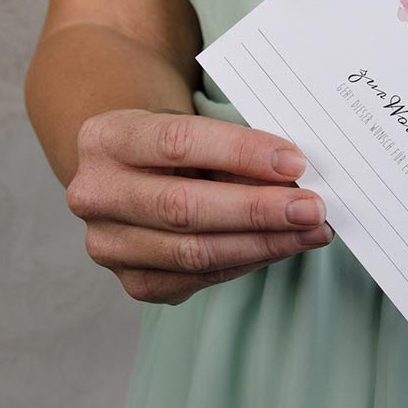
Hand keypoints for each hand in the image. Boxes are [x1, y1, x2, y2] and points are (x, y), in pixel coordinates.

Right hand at [66, 109, 332, 304]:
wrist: (133, 174)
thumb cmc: (176, 146)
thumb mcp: (195, 126)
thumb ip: (235, 147)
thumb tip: (295, 175)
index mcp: (107, 138)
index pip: (179, 144)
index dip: (241, 153)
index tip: (295, 161)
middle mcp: (95, 194)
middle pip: (184, 208)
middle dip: (258, 209)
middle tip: (312, 208)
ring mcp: (108, 245)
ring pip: (194, 252)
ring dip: (263, 244)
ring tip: (311, 232)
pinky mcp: (133, 281)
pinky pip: (200, 277)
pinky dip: (248, 261)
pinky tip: (282, 247)